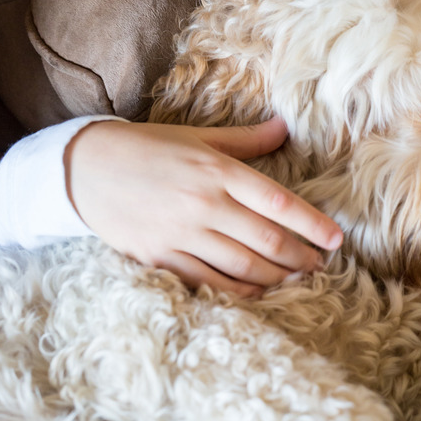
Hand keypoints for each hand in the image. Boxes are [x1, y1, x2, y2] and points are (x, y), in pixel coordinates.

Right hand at [65, 118, 342, 295]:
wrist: (85, 168)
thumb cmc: (147, 148)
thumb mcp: (198, 136)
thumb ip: (245, 140)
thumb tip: (285, 127)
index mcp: (217, 171)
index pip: (278, 202)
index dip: (311, 223)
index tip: (336, 239)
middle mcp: (204, 204)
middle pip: (267, 240)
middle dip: (301, 257)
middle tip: (323, 266)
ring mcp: (182, 235)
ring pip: (243, 266)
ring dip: (277, 278)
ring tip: (299, 280)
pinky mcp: (162, 258)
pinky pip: (210, 282)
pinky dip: (240, 292)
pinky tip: (260, 293)